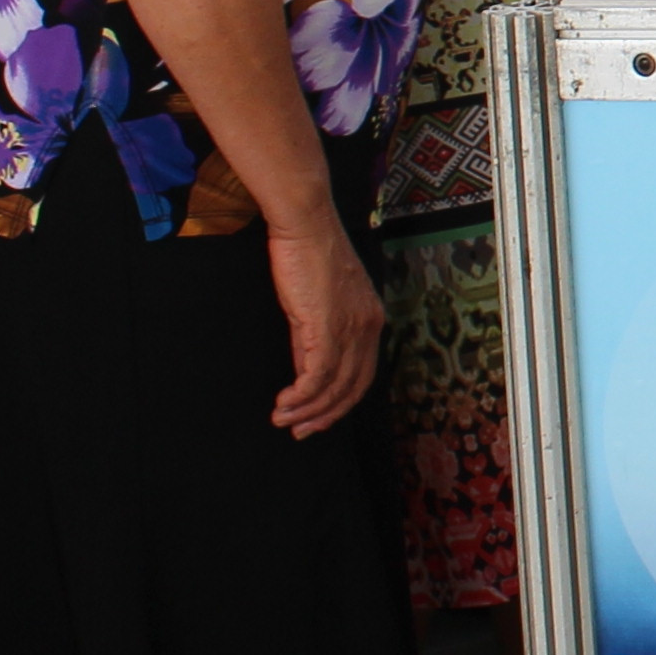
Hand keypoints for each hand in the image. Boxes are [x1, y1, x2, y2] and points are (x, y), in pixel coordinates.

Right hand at [263, 217, 386, 436]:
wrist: (306, 223)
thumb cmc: (309, 253)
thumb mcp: (318, 302)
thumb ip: (315, 338)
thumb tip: (304, 372)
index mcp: (372, 319)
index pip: (363, 375)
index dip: (340, 402)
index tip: (316, 417)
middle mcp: (369, 327)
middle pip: (353, 388)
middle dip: (325, 416)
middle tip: (299, 431)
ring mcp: (351, 328)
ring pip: (334, 387)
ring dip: (307, 410)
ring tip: (283, 420)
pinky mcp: (328, 326)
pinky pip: (317, 376)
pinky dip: (301, 396)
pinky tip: (284, 403)